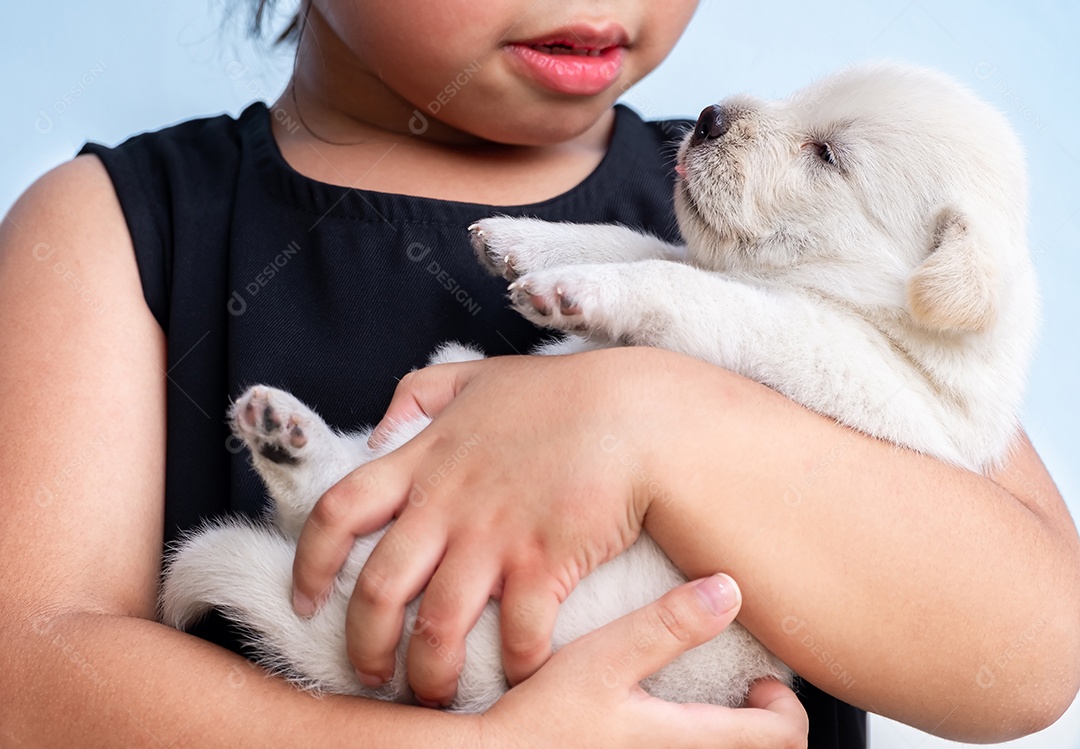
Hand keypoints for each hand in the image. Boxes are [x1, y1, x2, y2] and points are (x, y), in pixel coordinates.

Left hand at [292, 349, 661, 704]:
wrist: (633, 412)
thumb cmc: (556, 396)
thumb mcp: (474, 378)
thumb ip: (419, 395)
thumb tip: (380, 431)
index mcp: (422, 461)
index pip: (339, 515)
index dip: (312, 565)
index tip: (308, 602)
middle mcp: (447, 505)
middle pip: (377, 590)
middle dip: (364, 645)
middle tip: (371, 675)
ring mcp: (494, 535)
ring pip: (437, 627)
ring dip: (429, 674)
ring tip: (435, 694)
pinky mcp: (545, 561)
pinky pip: (518, 635)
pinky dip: (514, 666)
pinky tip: (517, 676)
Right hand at [479, 574, 808, 748]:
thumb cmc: (537, 720)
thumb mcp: (603, 660)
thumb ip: (667, 625)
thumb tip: (728, 590)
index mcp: (686, 744)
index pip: (782, 738)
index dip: (785, 706)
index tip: (760, 682)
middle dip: (761, 728)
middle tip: (740, 697)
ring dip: (723, 739)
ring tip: (697, 709)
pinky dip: (683, 747)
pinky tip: (650, 728)